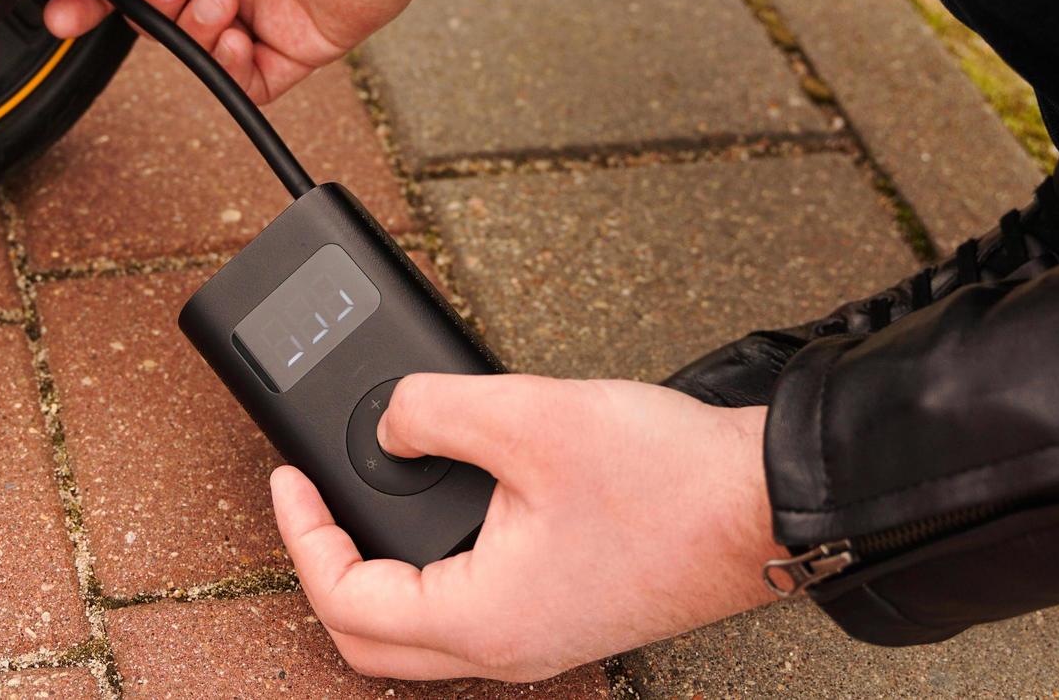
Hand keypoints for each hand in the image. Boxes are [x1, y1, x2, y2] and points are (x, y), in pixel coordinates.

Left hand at [271, 374, 782, 681]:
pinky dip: (429, 562)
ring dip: (375, 567)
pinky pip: (466, 603)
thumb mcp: (531, 416)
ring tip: (364, 496)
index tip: (287, 479)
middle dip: (324, 564)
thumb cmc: (672, 479)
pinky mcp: (563, 611)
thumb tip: (391, 423)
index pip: (345, 601)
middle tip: (311, 501)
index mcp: (485, 620)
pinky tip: (439, 502)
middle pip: (369, 636)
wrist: (771, 502)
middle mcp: (507, 645)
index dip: (300, 534)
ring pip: (418, 626)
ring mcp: (538, 635)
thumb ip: (433, 412)